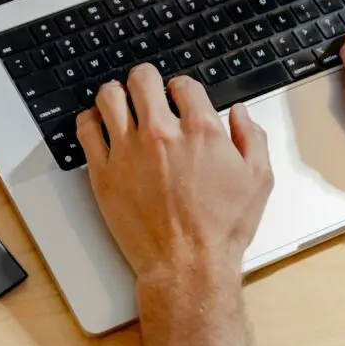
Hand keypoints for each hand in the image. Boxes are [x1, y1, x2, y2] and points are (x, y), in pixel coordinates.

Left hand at [75, 65, 273, 300]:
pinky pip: (86, 130)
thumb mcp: (258, 180)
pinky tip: (97, 124)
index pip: (183, 84)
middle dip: (145, 79)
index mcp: (200, 131)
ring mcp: (128, 151)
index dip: (181, 88)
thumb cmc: (221, 228)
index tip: (178, 98)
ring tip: (119, 102)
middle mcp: (161, 134)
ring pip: (109, 97)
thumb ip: (252, 138)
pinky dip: (90, 120)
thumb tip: (240, 113)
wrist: (187, 265)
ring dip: (115, 94)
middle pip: (142, 80)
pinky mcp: (103, 172)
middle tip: (145, 89)